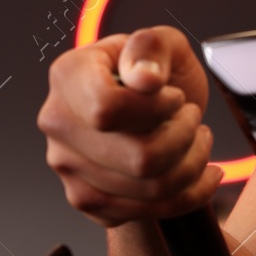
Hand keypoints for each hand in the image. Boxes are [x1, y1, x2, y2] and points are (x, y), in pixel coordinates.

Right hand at [38, 25, 222, 225]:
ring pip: (149, 189)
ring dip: (191, 165)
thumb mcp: (164, 43)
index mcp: (68, 76)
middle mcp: (58, 123)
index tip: (174, 98)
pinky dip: (189, 193)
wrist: (156, 112)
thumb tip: (145, 78)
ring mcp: (68, 166)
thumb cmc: (156, 74)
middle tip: (191, 118)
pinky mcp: (87, 199)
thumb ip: (152, 48)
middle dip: (184, 138)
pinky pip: (147, 212)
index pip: (107, 108)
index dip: (154, 108)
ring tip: (197, 140)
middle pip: (137, 157)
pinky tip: (197, 170)